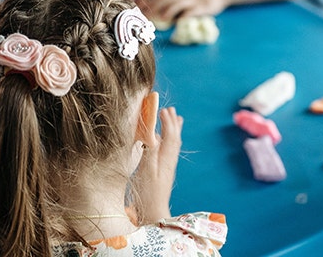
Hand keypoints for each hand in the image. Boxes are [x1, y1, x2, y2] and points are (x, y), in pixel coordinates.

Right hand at [133, 92, 182, 223]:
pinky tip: (165, 141)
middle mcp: (169, 161)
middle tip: (170, 109)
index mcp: (165, 159)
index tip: (162, 109)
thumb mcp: (146, 171)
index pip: (169, 136)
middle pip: (174, 138)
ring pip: (173, 144)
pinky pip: (169, 151)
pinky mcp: (164, 172)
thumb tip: (153, 134)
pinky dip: (169, 140)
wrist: (154, 213)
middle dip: (172, 123)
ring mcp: (167, 167)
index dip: (166, 122)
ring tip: (176, 119)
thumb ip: (150, 152)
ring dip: (173, 130)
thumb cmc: (148, 194)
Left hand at [148, 0, 230, 20]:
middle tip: (142, 16)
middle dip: (152, 8)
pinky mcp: (202, 6)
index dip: (148, 3)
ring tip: (158, 19)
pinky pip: (192, 11)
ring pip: (177, 4)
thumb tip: (158, 7)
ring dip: (166, 11)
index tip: (136, 10)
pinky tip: (178, 22)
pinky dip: (184, 16)